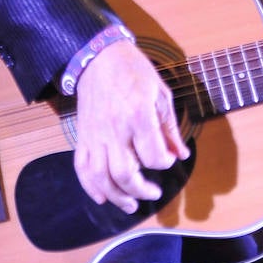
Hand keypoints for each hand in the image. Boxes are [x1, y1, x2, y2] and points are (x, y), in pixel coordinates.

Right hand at [73, 41, 189, 212]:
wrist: (98, 57)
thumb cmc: (133, 71)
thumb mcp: (160, 93)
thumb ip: (169, 128)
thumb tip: (181, 155)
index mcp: (138, 116)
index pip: (153, 156)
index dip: (164, 163)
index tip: (168, 159)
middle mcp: (114, 130)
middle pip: (125, 174)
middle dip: (141, 191)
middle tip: (153, 193)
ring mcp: (95, 135)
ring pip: (101, 177)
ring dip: (116, 197)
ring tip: (130, 205)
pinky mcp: (82, 136)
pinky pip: (81, 167)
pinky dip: (89, 186)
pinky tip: (102, 197)